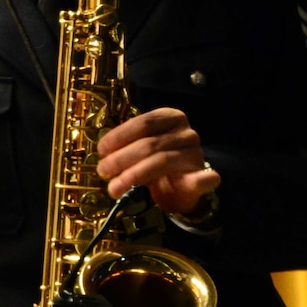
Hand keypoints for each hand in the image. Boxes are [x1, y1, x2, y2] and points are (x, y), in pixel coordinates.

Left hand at [95, 108, 219, 213]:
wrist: (178, 187)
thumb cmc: (153, 162)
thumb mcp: (138, 148)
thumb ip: (124, 145)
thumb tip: (102, 153)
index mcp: (170, 118)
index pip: (143, 123)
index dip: (119, 136)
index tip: (101, 150)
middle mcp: (186, 133)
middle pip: (149, 144)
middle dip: (121, 158)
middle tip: (102, 171)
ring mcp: (196, 154)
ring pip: (162, 161)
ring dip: (133, 175)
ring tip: (114, 187)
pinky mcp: (206, 177)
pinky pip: (203, 179)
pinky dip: (199, 181)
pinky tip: (193, 183)